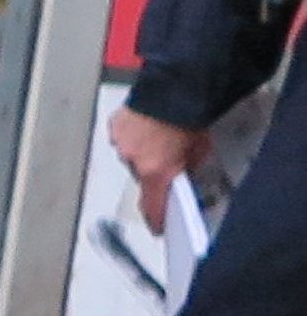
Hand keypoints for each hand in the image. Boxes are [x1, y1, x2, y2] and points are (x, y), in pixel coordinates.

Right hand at [112, 106, 210, 234]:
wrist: (173, 87)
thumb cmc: (187, 116)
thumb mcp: (199, 147)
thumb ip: (188, 165)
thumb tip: (184, 170)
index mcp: (155, 171)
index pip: (152, 206)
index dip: (156, 219)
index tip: (157, 227)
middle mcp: (133, 161)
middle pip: (143, 178)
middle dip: (155, 172)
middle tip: (169, 160)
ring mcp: (121, 143)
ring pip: (132, 157)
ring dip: (143, 153)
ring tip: (159, 137)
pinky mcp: (115, 126)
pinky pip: (123, 138)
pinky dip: (133, 136)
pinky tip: (147, 127)